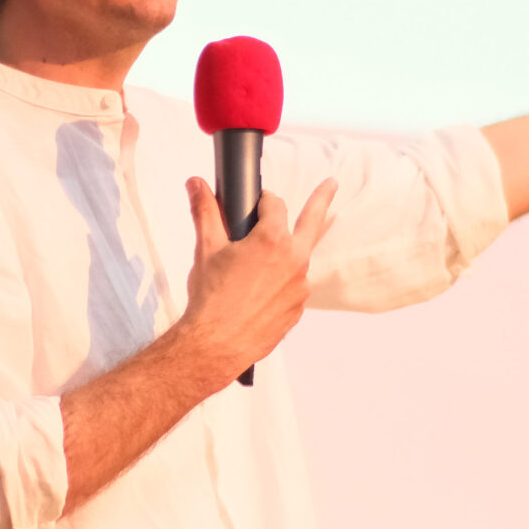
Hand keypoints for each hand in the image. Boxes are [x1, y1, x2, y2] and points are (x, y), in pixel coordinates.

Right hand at [172, 176, 338, 386]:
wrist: (216, 344)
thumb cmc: (211, 297)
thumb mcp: (206, 248)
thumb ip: (205, 211)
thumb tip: (196, 183)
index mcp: (273, 240)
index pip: (275, 205)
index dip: (263, 200)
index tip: (256, 203)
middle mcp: (294, 260)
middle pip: (312, 221)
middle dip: (322, 199)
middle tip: (331, 184)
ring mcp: (300, 287)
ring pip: (298, 258)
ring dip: (289, 251)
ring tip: (272, 255)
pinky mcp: (297, 309)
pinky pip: (293, 287)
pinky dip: (282, 282)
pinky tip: (261, 291)